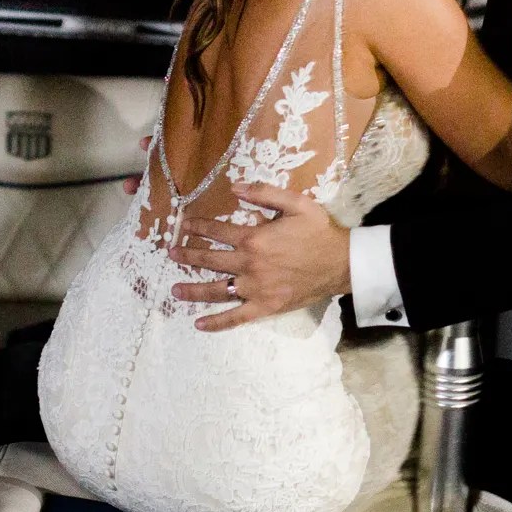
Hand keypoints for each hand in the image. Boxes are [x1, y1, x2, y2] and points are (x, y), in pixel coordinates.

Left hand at [167, 182, 352, 330]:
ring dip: (192, 291)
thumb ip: (264, 192)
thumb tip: (234, 187)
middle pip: (209, 261)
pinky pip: (236, 318)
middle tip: (171, 254)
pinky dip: (217, 323)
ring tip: (174, 291)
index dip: (198, 227)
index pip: (217, 232)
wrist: (341, 263)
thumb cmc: (319, 231)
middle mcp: (249, 265)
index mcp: (254, 239)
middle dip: (187, 256)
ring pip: (217, 290)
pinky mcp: (265, 307)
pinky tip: (199, 324)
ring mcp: (255, 289)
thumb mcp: (296, 203)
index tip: (185, 226)